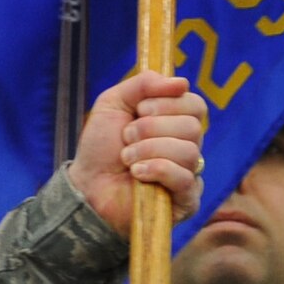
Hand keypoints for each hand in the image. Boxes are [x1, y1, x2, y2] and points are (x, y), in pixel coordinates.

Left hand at [68, 72, 207, 232]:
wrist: (87, 185)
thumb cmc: (101, 147)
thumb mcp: (114, 102)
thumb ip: (143, 84)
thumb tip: (181, 82)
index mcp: (176, 122)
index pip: (195, 105)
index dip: (169, 103)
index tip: (140, 108)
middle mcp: (187, 146)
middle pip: (192, 127)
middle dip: (152, 128)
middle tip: (127, 136)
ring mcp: (189, 174)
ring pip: (188, 151)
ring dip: (149, 149)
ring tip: (127, 158)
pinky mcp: (186, 200)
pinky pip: (184, 178)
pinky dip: (157, 170)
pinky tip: (136, 173)